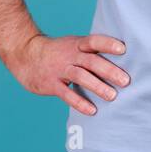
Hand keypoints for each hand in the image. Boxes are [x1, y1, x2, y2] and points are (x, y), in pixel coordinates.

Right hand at [2, 33, 128, 115]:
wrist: (25, 54)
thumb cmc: (57, 52)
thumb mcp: (73, 45)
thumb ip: (91, 51)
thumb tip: (119, 59)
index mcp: (77, 44)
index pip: (94, 41)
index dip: (108, 44)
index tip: (123, 49)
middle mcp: (70, 55)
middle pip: (91, 61)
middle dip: (109, 70)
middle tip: (126, 80)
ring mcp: (60, 70)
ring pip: (80, 76)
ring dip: (97, 86)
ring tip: (113, 96)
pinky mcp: (51, 84)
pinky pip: (66, 94)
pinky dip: (80, 102)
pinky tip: (92, 110)